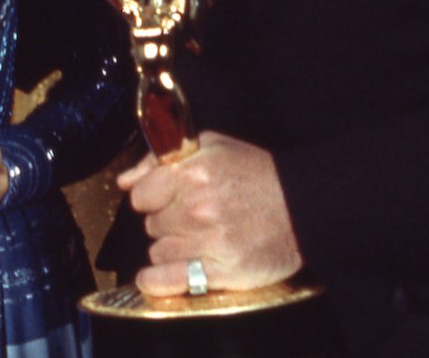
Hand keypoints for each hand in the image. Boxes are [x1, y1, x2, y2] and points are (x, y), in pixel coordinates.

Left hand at [118, 131, 303, 295]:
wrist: (303, 206)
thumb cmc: (257, 175)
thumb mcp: (212, 148)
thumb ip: (161, 161)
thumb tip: (124, 181)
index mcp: (192, 172)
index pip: (141, 195)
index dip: (153, 197)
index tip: (166, 199)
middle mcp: (197, 206)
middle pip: (152, 224)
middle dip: (167, 221)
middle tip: (193, 218)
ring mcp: (209, 240)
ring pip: (159, 251)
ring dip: (171, 248)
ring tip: (197, 240)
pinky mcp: (223, 270)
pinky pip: (170, 279)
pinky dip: (157, 280)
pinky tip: (152, 278)